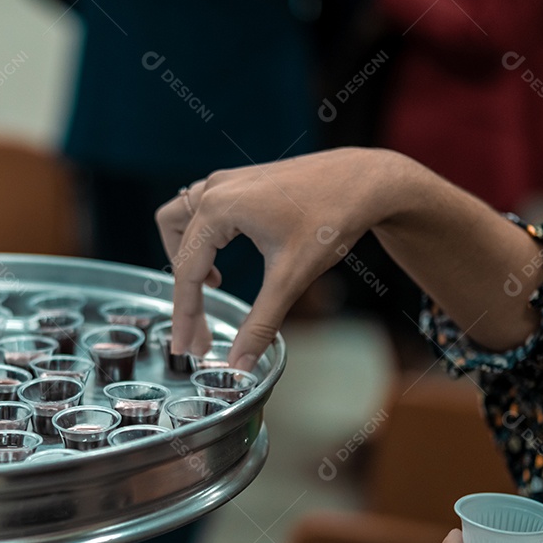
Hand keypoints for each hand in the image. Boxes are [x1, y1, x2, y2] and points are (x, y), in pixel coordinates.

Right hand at [155, 147, 542, 367]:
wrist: (364, 180)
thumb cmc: (330, 218)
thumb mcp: (292, 277)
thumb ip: (260, 323)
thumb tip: (239, 362)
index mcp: (219, 209)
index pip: (187, 272)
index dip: (184, 316)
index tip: (183, 348)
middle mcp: (215, 190)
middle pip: (179, 252)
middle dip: (187, 297)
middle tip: (200, 333)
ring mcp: (225, 182)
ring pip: (178, 223)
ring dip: (185, 259)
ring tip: (209, 288)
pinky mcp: (237, 183)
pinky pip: (199, 213)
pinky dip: (200, 241)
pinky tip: (222, 263)